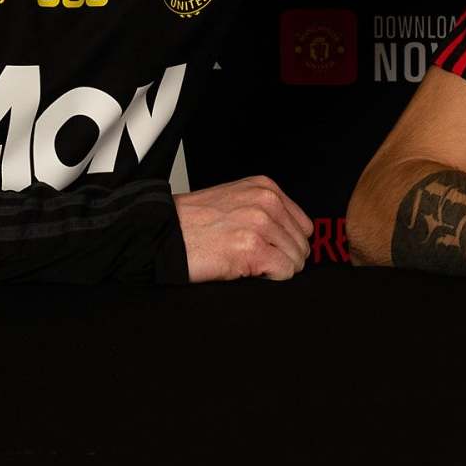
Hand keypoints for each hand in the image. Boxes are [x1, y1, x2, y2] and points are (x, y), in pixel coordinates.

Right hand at [175, 176, 313, 282]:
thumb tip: (291, 237)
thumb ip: (265, 211)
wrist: (163, 233)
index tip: (269, 249)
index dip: (287, 243)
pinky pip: (285, 271)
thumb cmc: (192, 223)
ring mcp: (261, 224)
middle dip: (282, 257)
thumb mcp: (236, 200)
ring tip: (247, 264)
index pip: (302, 225)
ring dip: (275, 268)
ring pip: (296, 258)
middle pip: (301, 243)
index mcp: (265, 188)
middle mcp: (266, 201)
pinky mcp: (253, 248)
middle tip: (255, 260)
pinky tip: (247, 271)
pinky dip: (270, 277)